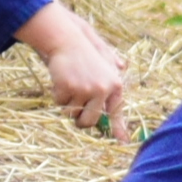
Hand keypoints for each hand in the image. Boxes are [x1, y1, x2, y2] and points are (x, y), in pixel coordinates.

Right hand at [21, 4, 128, 131]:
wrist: (67, 39)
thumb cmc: (85, 52)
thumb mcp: (104, 61)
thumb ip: (112, 72)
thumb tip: (123, 66)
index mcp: (114, 84)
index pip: (117, 112)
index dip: (119, 128)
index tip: (123, 142)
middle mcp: (103, 89)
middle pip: (89, 121)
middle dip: (80, 121)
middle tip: (75, 112)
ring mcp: (85, 89)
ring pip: (71, 113)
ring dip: (66, 104)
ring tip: (69, 85)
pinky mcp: (69, 87)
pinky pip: (60, 103)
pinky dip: (57, 95)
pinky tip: (61, 79)